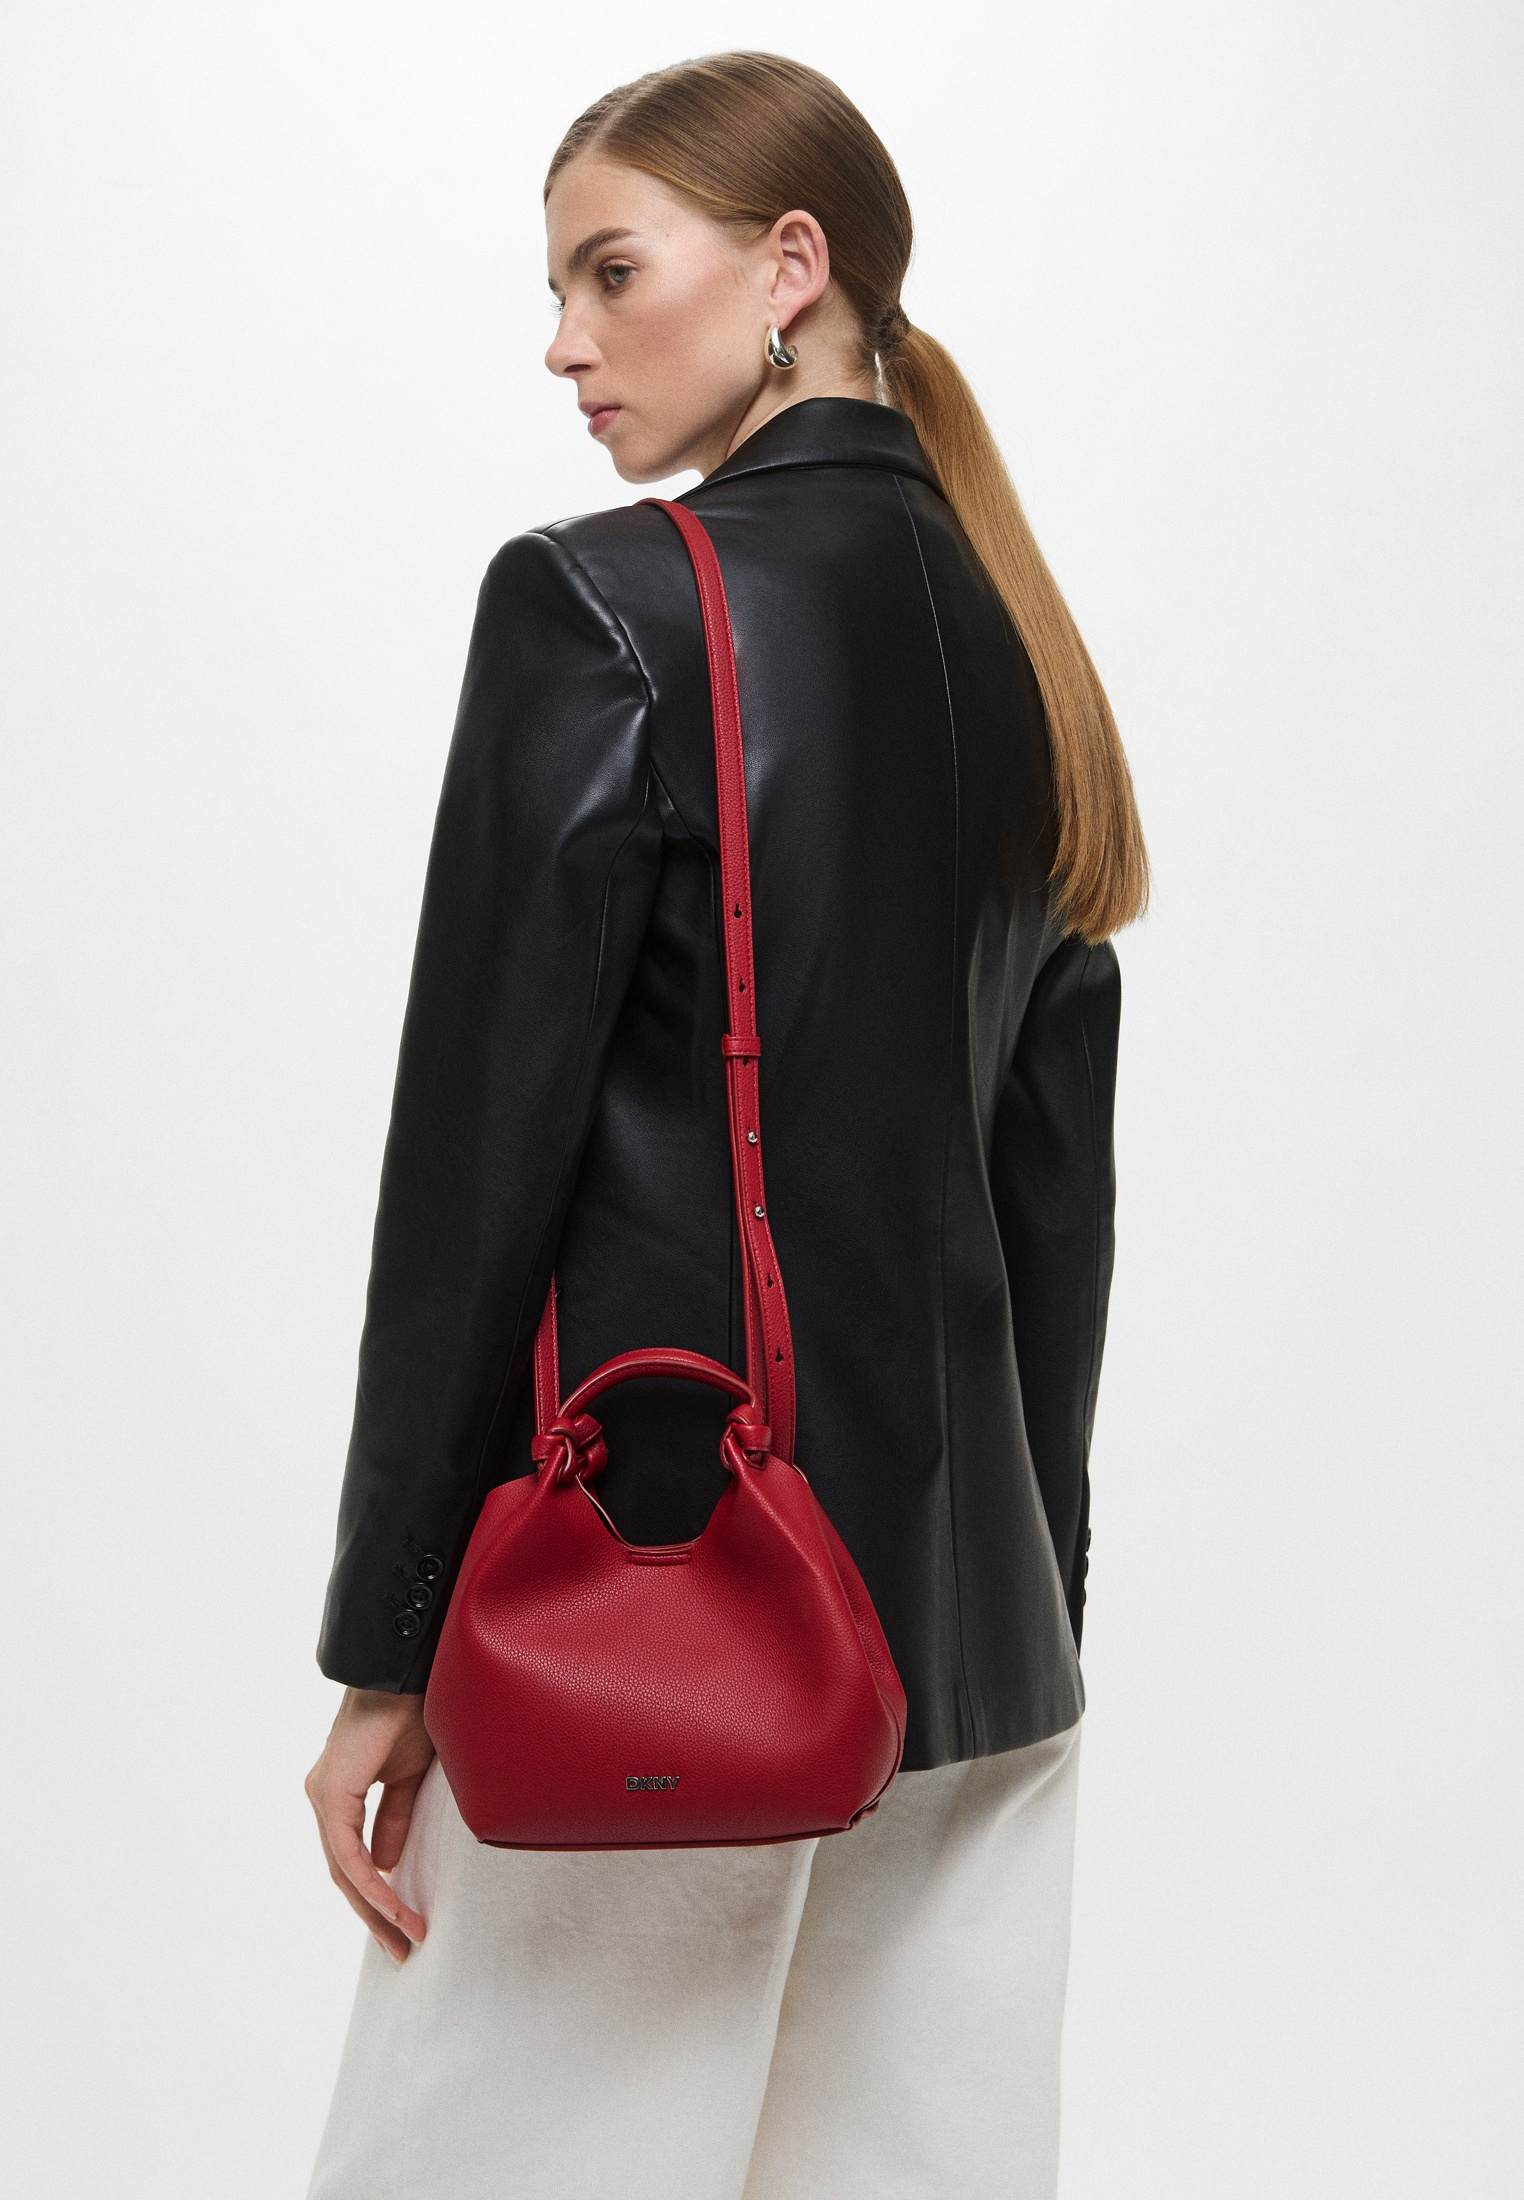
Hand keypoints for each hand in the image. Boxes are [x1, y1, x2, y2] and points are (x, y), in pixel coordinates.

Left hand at [306, 1689, 436, 1961]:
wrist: (404, 1674)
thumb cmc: (410, 1713)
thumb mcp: (408, 1778)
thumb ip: (394, 1819)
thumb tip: (385, 1865)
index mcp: (340, 1794)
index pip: (353, 1860)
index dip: (376, 1897)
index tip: (406, 1926)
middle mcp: (324, 1798)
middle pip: (344, 1875)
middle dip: (374, 1916)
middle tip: (403, 1949)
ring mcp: (323, 1797)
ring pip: (343, 1871)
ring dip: (375, 1909)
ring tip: (405, 1937)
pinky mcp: (331, 1794)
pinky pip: (347, 1854)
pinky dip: (370, 1884)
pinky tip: (392, 1906)